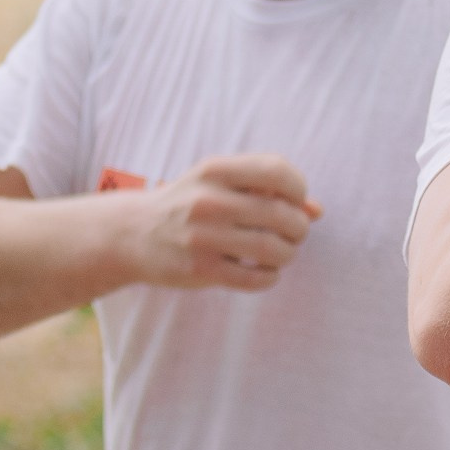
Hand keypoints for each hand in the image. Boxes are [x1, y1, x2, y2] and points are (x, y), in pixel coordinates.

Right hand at [121, 155, 321, 291]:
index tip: (295, 200)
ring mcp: (201, 237)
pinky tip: (267, 271)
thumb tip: (317, 211)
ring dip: (288, 254)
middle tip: (294, 233)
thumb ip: (269, 190)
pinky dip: (270, 276)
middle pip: (281, 214)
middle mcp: (208, 201)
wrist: (132, 233)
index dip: (298, 188)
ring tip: (283, 252)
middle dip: (299, 227)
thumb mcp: (222, 183)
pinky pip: (254, 278)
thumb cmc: (191, 203)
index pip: (278, 171)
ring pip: (272, 249)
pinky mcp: (198, 269)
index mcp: (215, 170)